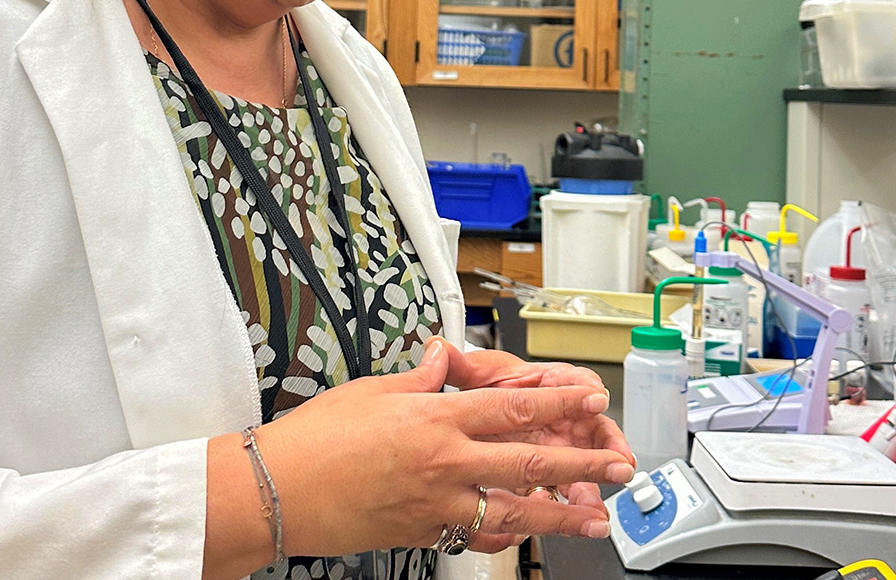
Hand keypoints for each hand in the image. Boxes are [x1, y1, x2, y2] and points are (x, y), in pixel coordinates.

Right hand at [258, 339, 634, 556]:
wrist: (277, 492)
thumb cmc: (316, 439)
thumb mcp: (372, 390)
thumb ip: (420, 379)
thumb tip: (443, 360)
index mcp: (435, 418)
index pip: (513, 404)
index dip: (559, 400)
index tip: (590, 398)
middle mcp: (444, 461)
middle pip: (528, 460)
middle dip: (581, 462)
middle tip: (617, 464)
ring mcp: (437, 502)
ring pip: (514, 508)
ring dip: (561, 513)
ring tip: (595, 517)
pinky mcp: (423, 532)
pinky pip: (476, 533)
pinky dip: (506, 534)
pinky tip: (528, 535)